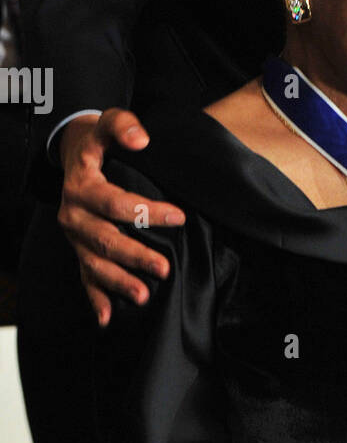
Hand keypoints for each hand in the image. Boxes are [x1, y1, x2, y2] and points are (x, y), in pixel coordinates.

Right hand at [57, 111, 185, 326]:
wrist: (72, 155)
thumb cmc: (97, 142)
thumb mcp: (107, 123)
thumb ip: (123, 125)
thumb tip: (142, 138)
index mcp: (82, 185)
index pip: (116, 202)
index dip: (146, 211)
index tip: (179, 216)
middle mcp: (74, 214)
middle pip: (105, 239)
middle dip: (135, 256)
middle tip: (165, 268)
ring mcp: (75, 236)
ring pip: (95, 264)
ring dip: (118, 282)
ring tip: (144, 296)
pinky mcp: (78, 250)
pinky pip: (85, 277)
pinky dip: (95, 299)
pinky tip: (108, 319)